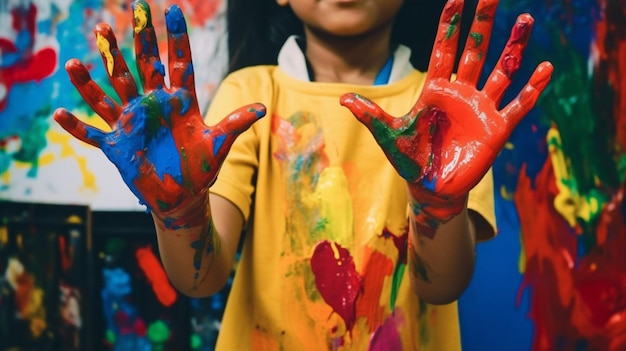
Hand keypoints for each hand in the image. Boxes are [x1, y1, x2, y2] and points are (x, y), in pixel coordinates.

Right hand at [53, 1, 264, 224]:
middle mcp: (154, 105)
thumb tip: (263, 108)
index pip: (178, 63)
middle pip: (143, 66)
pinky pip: (93, 135)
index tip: (173, 8)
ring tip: (78, 59)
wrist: (183, 195)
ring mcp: (133, 123)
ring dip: (95, 78)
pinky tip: (60, 114)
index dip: (176, 37)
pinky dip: (77, 128)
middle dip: (138, 40)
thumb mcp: (219, 143)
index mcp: (180, 102)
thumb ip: (235, 123)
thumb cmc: (201, 167)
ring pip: (111, 93)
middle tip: (133, 9)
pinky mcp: (118, 146)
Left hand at [341, 0, 551, 225]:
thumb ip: (371, 115)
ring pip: (501, 70)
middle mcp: (461, 92)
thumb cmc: (410, 160)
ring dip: (513, 48)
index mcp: (436, 89)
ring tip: (526, 20)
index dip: (451, 24)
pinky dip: (531, 89)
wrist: (431, 188)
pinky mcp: (496, 129)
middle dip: (483, 22)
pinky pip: (517, 105)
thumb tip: (342, 98)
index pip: (445, 48)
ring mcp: (481, 108)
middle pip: (475, 50)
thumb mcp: (389, 136)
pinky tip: (544, 68)